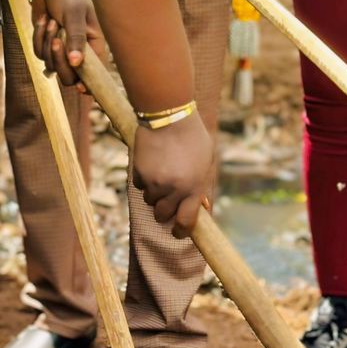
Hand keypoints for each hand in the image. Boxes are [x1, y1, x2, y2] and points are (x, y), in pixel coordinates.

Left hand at [31, 0, 104, 86]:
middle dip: (59, 60)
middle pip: (69, 76)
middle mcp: (79, 51)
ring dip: (47, 42)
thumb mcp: (74, 15)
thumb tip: (76, 63)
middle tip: (56, 40)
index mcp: (94, 45)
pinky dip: (38, 37)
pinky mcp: (46, 46)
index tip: (81, 89)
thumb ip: (76, 38)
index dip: (89, 85)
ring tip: (51, 21)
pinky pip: (38, 53)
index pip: (95, 73)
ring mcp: (62, 50)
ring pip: (51, 65)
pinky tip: (43, 21)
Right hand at [132, 110, 214, 236]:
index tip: (177, 232)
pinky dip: (144, 179)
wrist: (169, 116)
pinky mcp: (140, 173)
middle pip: (162, 215)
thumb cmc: (193, 137)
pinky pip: (140, 186)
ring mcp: (155, 182)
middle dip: (164, 210)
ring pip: (149, 201)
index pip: (186, 222)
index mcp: (195, 187)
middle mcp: (174, 189)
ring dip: (154, 193)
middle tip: (167, 199)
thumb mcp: (206, 160)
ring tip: (162, 172)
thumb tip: (200, 206)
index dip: (181, 231)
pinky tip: (152, 163)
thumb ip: (202, 184)